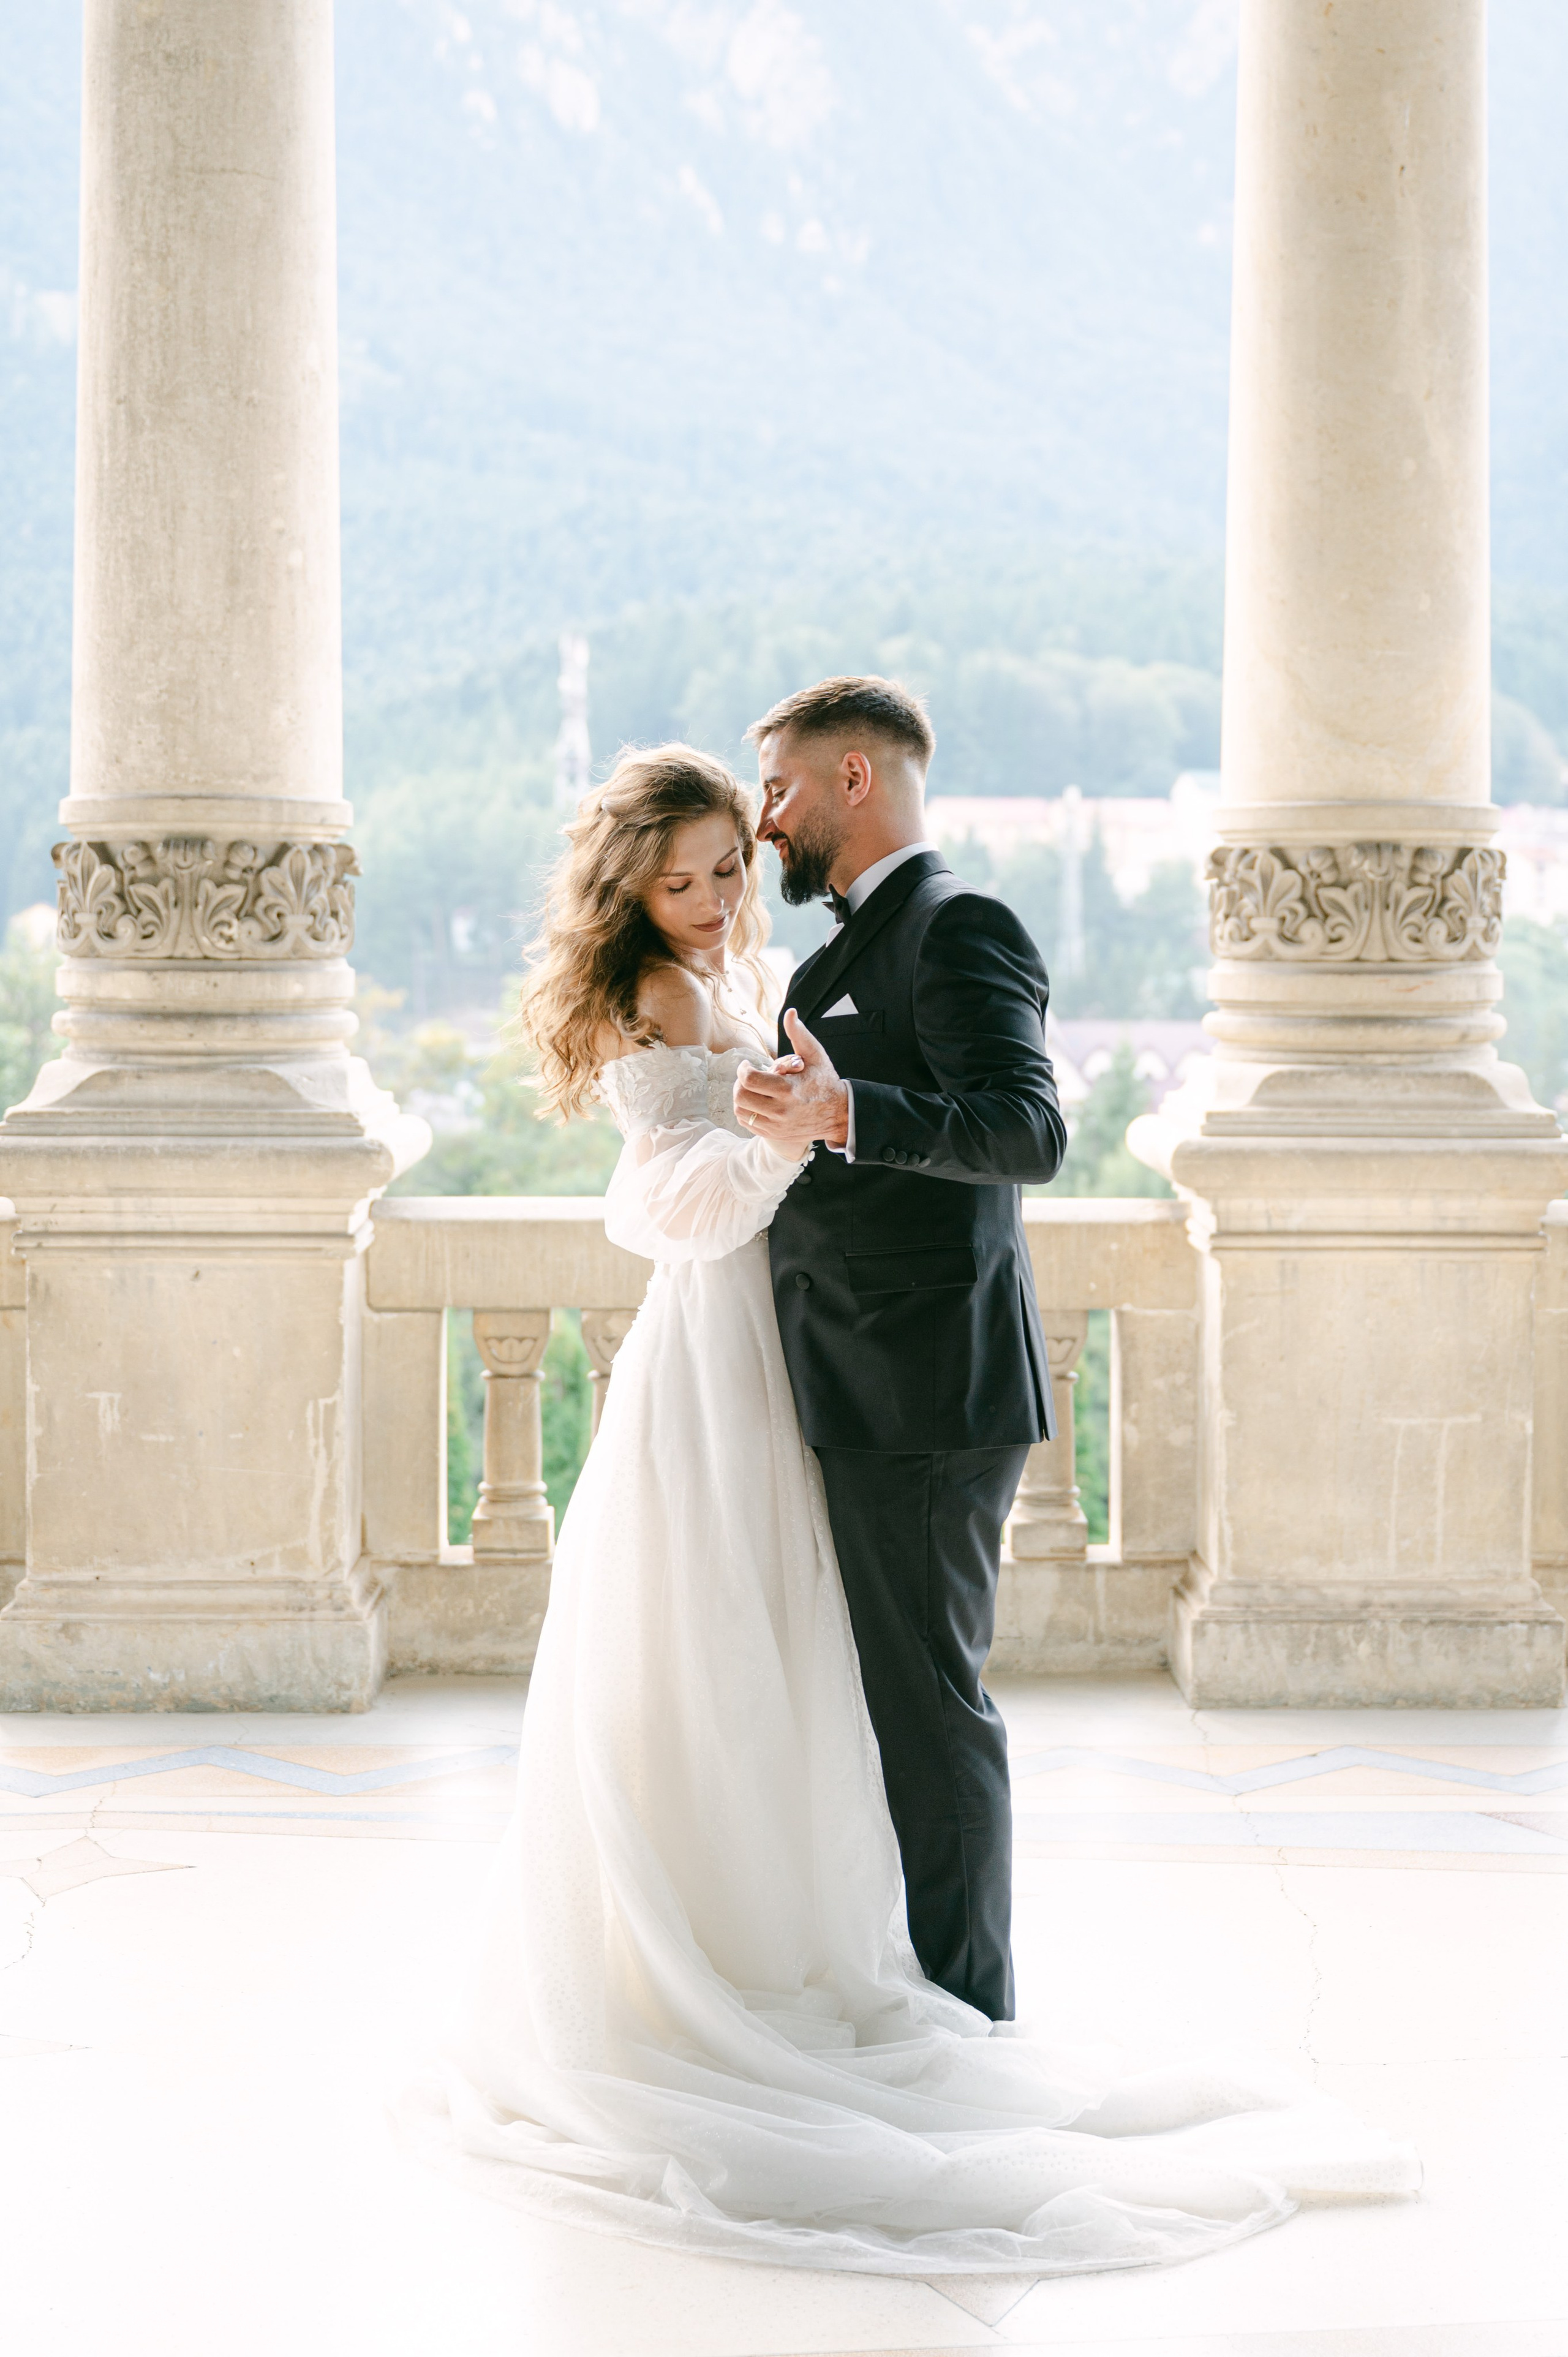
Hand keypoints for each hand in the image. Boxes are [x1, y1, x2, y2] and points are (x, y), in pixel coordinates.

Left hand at [733, 1010, 850, 1156]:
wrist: (839, 1114)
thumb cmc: (825, 1082)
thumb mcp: (815, 1055)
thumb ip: (799, 1034)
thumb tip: (790, 1013)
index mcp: (788, 1089)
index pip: (749, 1079)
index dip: (742, 1069)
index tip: (747, 1064)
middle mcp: (781, 1110)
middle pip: (741, 1096)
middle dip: (739, 1083)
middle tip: (747, 1076)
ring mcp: (777, 1125)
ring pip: (741, 1112)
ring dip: (740, 1098)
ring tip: (751, 1089)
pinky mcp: (775, 1134)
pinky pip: (748, 1124)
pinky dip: (746, 1112)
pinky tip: (756, 1102)